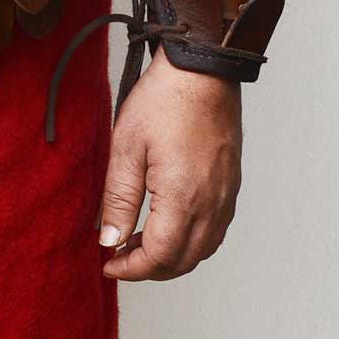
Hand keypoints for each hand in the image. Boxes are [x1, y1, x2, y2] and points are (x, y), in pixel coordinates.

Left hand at [97, 47, 241, 280]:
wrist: (202, 70)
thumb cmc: (163, 100)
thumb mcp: (126, 147)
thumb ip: (118, 198)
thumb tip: (109, 239)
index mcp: (183, 198)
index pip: (159, 256)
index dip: (131, 268)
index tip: (108, 263)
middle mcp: (212, 205)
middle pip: (183, 261)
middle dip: (148, 267)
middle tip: (118, 254)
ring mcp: (226, 197)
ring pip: (202, 250)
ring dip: (170, 257)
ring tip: (138, 241)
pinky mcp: (231, 186)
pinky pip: (214, 231)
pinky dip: (191, 241)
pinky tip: (168, 225)